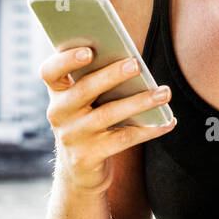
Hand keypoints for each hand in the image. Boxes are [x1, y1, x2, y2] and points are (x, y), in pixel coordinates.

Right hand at [39, 46, 175, 194]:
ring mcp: (72, 136)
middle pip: (84, 90)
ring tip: (164, 92)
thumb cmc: (89, 119)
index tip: (89, 50)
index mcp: (57, 91)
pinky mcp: (88, 156)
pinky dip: (148, 130)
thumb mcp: (85, 99)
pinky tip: (168, 121)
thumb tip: (131, 59)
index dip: (66, 60)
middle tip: (136, 64)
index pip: (50, 71)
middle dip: (111, 75)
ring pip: (108, 114)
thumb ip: (96, 78)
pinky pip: (123, 139)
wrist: (79, 168)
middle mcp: (58, 113)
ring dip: (139, 101)